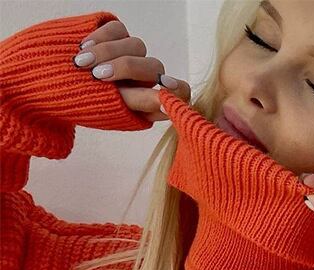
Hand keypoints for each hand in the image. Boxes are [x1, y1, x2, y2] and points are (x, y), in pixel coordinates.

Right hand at [73, 18, 190, 122]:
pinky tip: (81, 50)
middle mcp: (144, 77)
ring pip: (136, 45)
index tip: (163, 89)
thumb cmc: (81, 104)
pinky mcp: (114, 35)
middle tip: (99, 76)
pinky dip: (100, 39)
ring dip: (108, 54)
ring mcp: (129, 54)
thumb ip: (142, 103)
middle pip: (155, 66)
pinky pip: (117, 29)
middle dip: (126, 68)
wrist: (47, 83)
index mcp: (150, 101)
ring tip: (82, 64)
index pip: (179, 92)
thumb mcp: (112, 110)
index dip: (176, 90)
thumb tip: (169, 100)